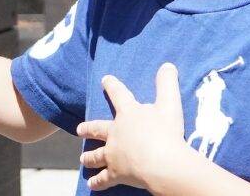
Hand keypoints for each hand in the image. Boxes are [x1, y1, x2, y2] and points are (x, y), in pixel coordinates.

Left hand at [76, 64, 196, 191]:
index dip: (112, 86)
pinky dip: (97, 182)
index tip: (105, 80)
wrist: (161, 163)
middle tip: (79, 129)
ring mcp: (113, 155)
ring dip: (89, 157)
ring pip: (96, 155)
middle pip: (98, 129)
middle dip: (88, 128)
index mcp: (128, 114)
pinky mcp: (116, 174)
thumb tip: (167, 65)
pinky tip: (92, 184)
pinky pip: (103, 179)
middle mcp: (115, 134)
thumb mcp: (170, 104)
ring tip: (83, 158)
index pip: (119, 95)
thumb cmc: (165, 132)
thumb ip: (167, 84)